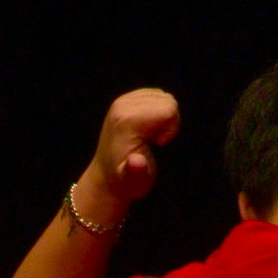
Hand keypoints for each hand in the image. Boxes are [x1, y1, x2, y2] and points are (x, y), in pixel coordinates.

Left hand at [81, 86, 179, 223]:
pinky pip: (155, 95)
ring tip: (150, 135)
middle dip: (169, 122)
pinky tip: (148, 128)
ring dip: (163, 116)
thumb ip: (136, 171)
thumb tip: (136, 162)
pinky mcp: (125, 100)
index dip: (171, 128)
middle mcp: (123, 105)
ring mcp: (122, 100)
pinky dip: (157, 110)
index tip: (158, 144)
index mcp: (127, 121)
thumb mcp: (133, 181)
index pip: (169, 109)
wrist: (106, 178)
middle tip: (154, 141)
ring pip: (163, 96)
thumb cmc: (125, 182)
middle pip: (168, 100)